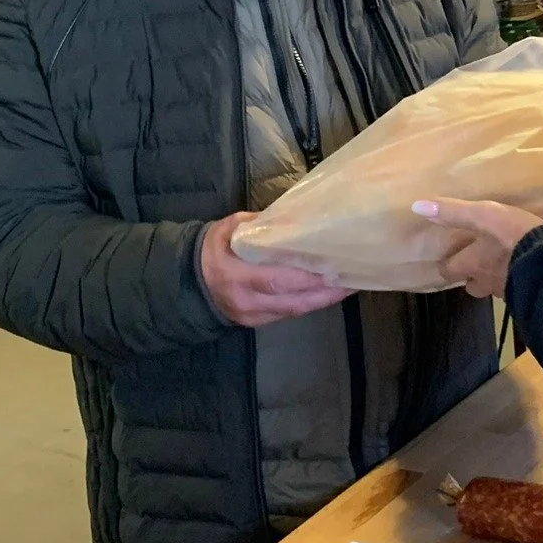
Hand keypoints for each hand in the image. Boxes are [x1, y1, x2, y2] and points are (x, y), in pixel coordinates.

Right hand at [201, 212, 349, 327]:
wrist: (190, 280)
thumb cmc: (215, 248)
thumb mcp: (231, 228)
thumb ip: (261, 225)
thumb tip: (295, 219)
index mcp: (235, 274)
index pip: (277, 279)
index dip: (308, 277)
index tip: (334, 267)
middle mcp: (245, 300)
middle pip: (292, 300)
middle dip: (325, 291)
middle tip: (352, 278)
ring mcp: (252, 315)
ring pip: (295, 310)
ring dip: (324, 300)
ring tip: (348, 285)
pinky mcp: (257, 323)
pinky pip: (289, 313)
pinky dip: (311, 303)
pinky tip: (329, 293)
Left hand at [412, 199, 542, 299]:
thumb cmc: (513, 237)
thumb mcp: (484, 216)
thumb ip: (454, 212)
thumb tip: (417, 207)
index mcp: (472, 263)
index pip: (449, 270)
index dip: (447, 264)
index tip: (447, 260)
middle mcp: (486, 280)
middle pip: (472, 285)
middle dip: (471, 277)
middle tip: (474, 264)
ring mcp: (509, 289)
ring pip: (494, 287)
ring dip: (494, 279)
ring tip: (501, 265)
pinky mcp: (529, 292)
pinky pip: (517, 287)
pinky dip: (516, 280)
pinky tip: (524, 268)